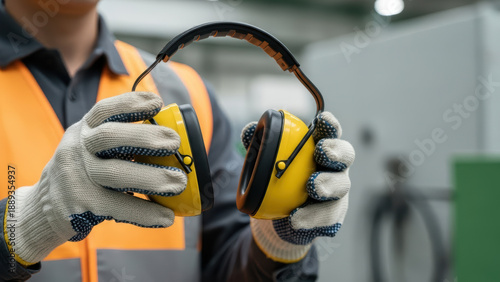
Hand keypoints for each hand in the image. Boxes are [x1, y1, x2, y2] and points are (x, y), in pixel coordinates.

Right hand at [7, 92, 186, 264]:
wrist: (45, 205)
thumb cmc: (84, 169)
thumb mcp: (91, 145)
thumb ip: (119, 139)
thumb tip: (167, 138)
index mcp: (85, 130)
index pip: (105, 111)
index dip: (130, 104)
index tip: (157, 102)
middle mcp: (78, 149)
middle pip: (109, 137)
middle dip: (144, 136)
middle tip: (174, 141)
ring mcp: (78, 178)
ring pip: (115, 174)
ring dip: (151, 178)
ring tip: (179, 182)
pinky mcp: (82, 205)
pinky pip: (117, 207)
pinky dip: (145, 213)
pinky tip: (167, 216)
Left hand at [241, 112, 354, 262]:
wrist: (279, 216)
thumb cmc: (279, 179)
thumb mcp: (266, 162)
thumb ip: (260, 145)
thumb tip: (250, 130)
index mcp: (321, 148)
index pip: (330, 132)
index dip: (330, 125)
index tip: (322, 119)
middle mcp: (335, 168)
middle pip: (346, 156)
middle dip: (336, 152)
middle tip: (322, 152)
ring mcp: (337, 193)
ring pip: (341, 186)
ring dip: (328, 185)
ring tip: (312, 187)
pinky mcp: (332, 216)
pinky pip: (327, 217)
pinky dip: (312, 217)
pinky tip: (297, 218)